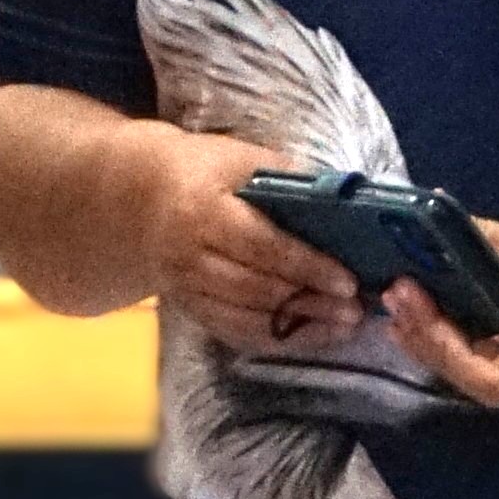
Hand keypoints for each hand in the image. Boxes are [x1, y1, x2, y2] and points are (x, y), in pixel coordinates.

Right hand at [147, 131, 367, 351]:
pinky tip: (312, 336)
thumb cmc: (202, 171)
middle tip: (355, 310)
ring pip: (246, 319)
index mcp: (204, 212)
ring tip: (343, 326)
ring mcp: (186, 289)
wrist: (142, 200)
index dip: (306, 267)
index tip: (347, 282)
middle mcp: (190, 257)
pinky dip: (276, 340)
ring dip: (299, 328)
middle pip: (255, 289)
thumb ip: (288, 180)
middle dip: (310, 303)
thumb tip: (343, 205)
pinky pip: (235, 333)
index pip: (262, 247)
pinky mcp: (190, 309)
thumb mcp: (241, 158)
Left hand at [377, 217, 498, 408]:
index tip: (412, 304)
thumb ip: (485, 242)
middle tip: (395, 297)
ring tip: (402, 299)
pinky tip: (433, 303)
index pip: (483, 382)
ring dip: (438, 336)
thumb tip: (431, 219)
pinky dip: (459, 331)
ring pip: (475, 367)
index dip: (441, 347)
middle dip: (429, 340)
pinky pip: (488, 350)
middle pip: (471, 379)